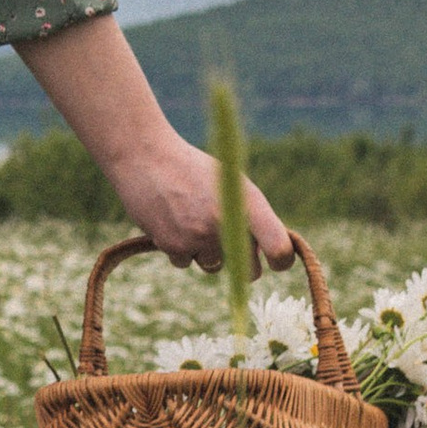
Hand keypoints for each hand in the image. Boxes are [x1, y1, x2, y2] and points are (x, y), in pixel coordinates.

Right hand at [107, 134, 292, 273]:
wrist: (145, 156)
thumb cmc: (193, 169)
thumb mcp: (231, 182)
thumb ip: (251, 214)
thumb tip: (268, 251)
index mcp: (248, 203)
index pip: (279, 247)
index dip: (282, 260)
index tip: (276, 262)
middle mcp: (226, 223)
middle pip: (249, 271)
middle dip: (243, 263)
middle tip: (227, 242)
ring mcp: (199, 238)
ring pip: (213, 265)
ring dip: (206, 252)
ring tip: (190, 220)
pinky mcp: (173, 246)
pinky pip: (185, 262)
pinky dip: (179, 248)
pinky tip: (170, 221)